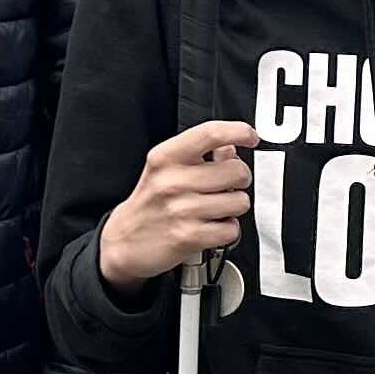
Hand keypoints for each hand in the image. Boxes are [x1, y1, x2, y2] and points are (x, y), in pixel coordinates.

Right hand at [98, 119, 254, 289]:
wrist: (124, 241)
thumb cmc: (150, 202)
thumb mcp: (164, 169)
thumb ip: (198, 154)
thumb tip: (232, 147)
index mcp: (166, 158)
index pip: (211, 133)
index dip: (239, 132)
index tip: (250, 137)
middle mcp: (172, 181)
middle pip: (237, 171)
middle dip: (240, 180)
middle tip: (226, 186)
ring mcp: (181, 210)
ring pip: (240, 202)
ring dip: (234, 207)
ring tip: (215, 209)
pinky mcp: (189, 237)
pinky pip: (232, 229)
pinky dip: (227, 230)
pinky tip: (211, 227)